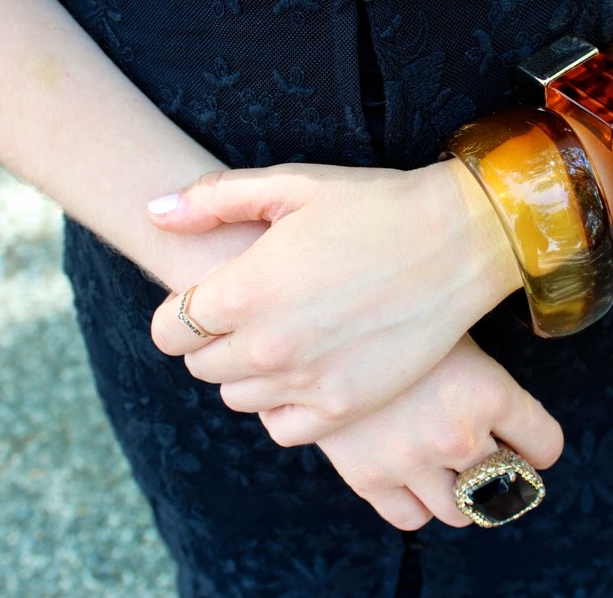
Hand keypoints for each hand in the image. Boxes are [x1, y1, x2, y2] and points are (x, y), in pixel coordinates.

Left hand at [147, 160, 521, 444]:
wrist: (458, 242)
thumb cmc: (374, 205)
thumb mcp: (292, 185)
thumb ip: (212, 200)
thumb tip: (154, 213)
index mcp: (244, 290)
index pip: (167, 329)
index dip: (179, 312)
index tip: (207, 299)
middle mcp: (268, 345)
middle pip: (199, 365)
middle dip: (211, 339)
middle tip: (249, 312)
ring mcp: (307, 382)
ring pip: (237, 397)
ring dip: (246, 371)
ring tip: (281, 337)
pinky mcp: (344, 406)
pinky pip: (281, 428)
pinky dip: (281, 406)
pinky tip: (304, 372)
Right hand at [305, 334, 563, 529]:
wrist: (313, 317)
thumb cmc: (391, 310)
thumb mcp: (451, 325)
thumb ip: (483, 367)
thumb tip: (506, 399)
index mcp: (490, 391)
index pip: (545, 446)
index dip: (538, 445)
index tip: (528, 442)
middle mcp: (459, 435)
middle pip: (508, 483)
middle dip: (501, 471)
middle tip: (486, 452)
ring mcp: (413, 461)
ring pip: (463, 511)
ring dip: (464, 495)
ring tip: (449, 468)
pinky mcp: (369, 478)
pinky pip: (412, 517)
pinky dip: (420, 506)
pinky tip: (413, 477)